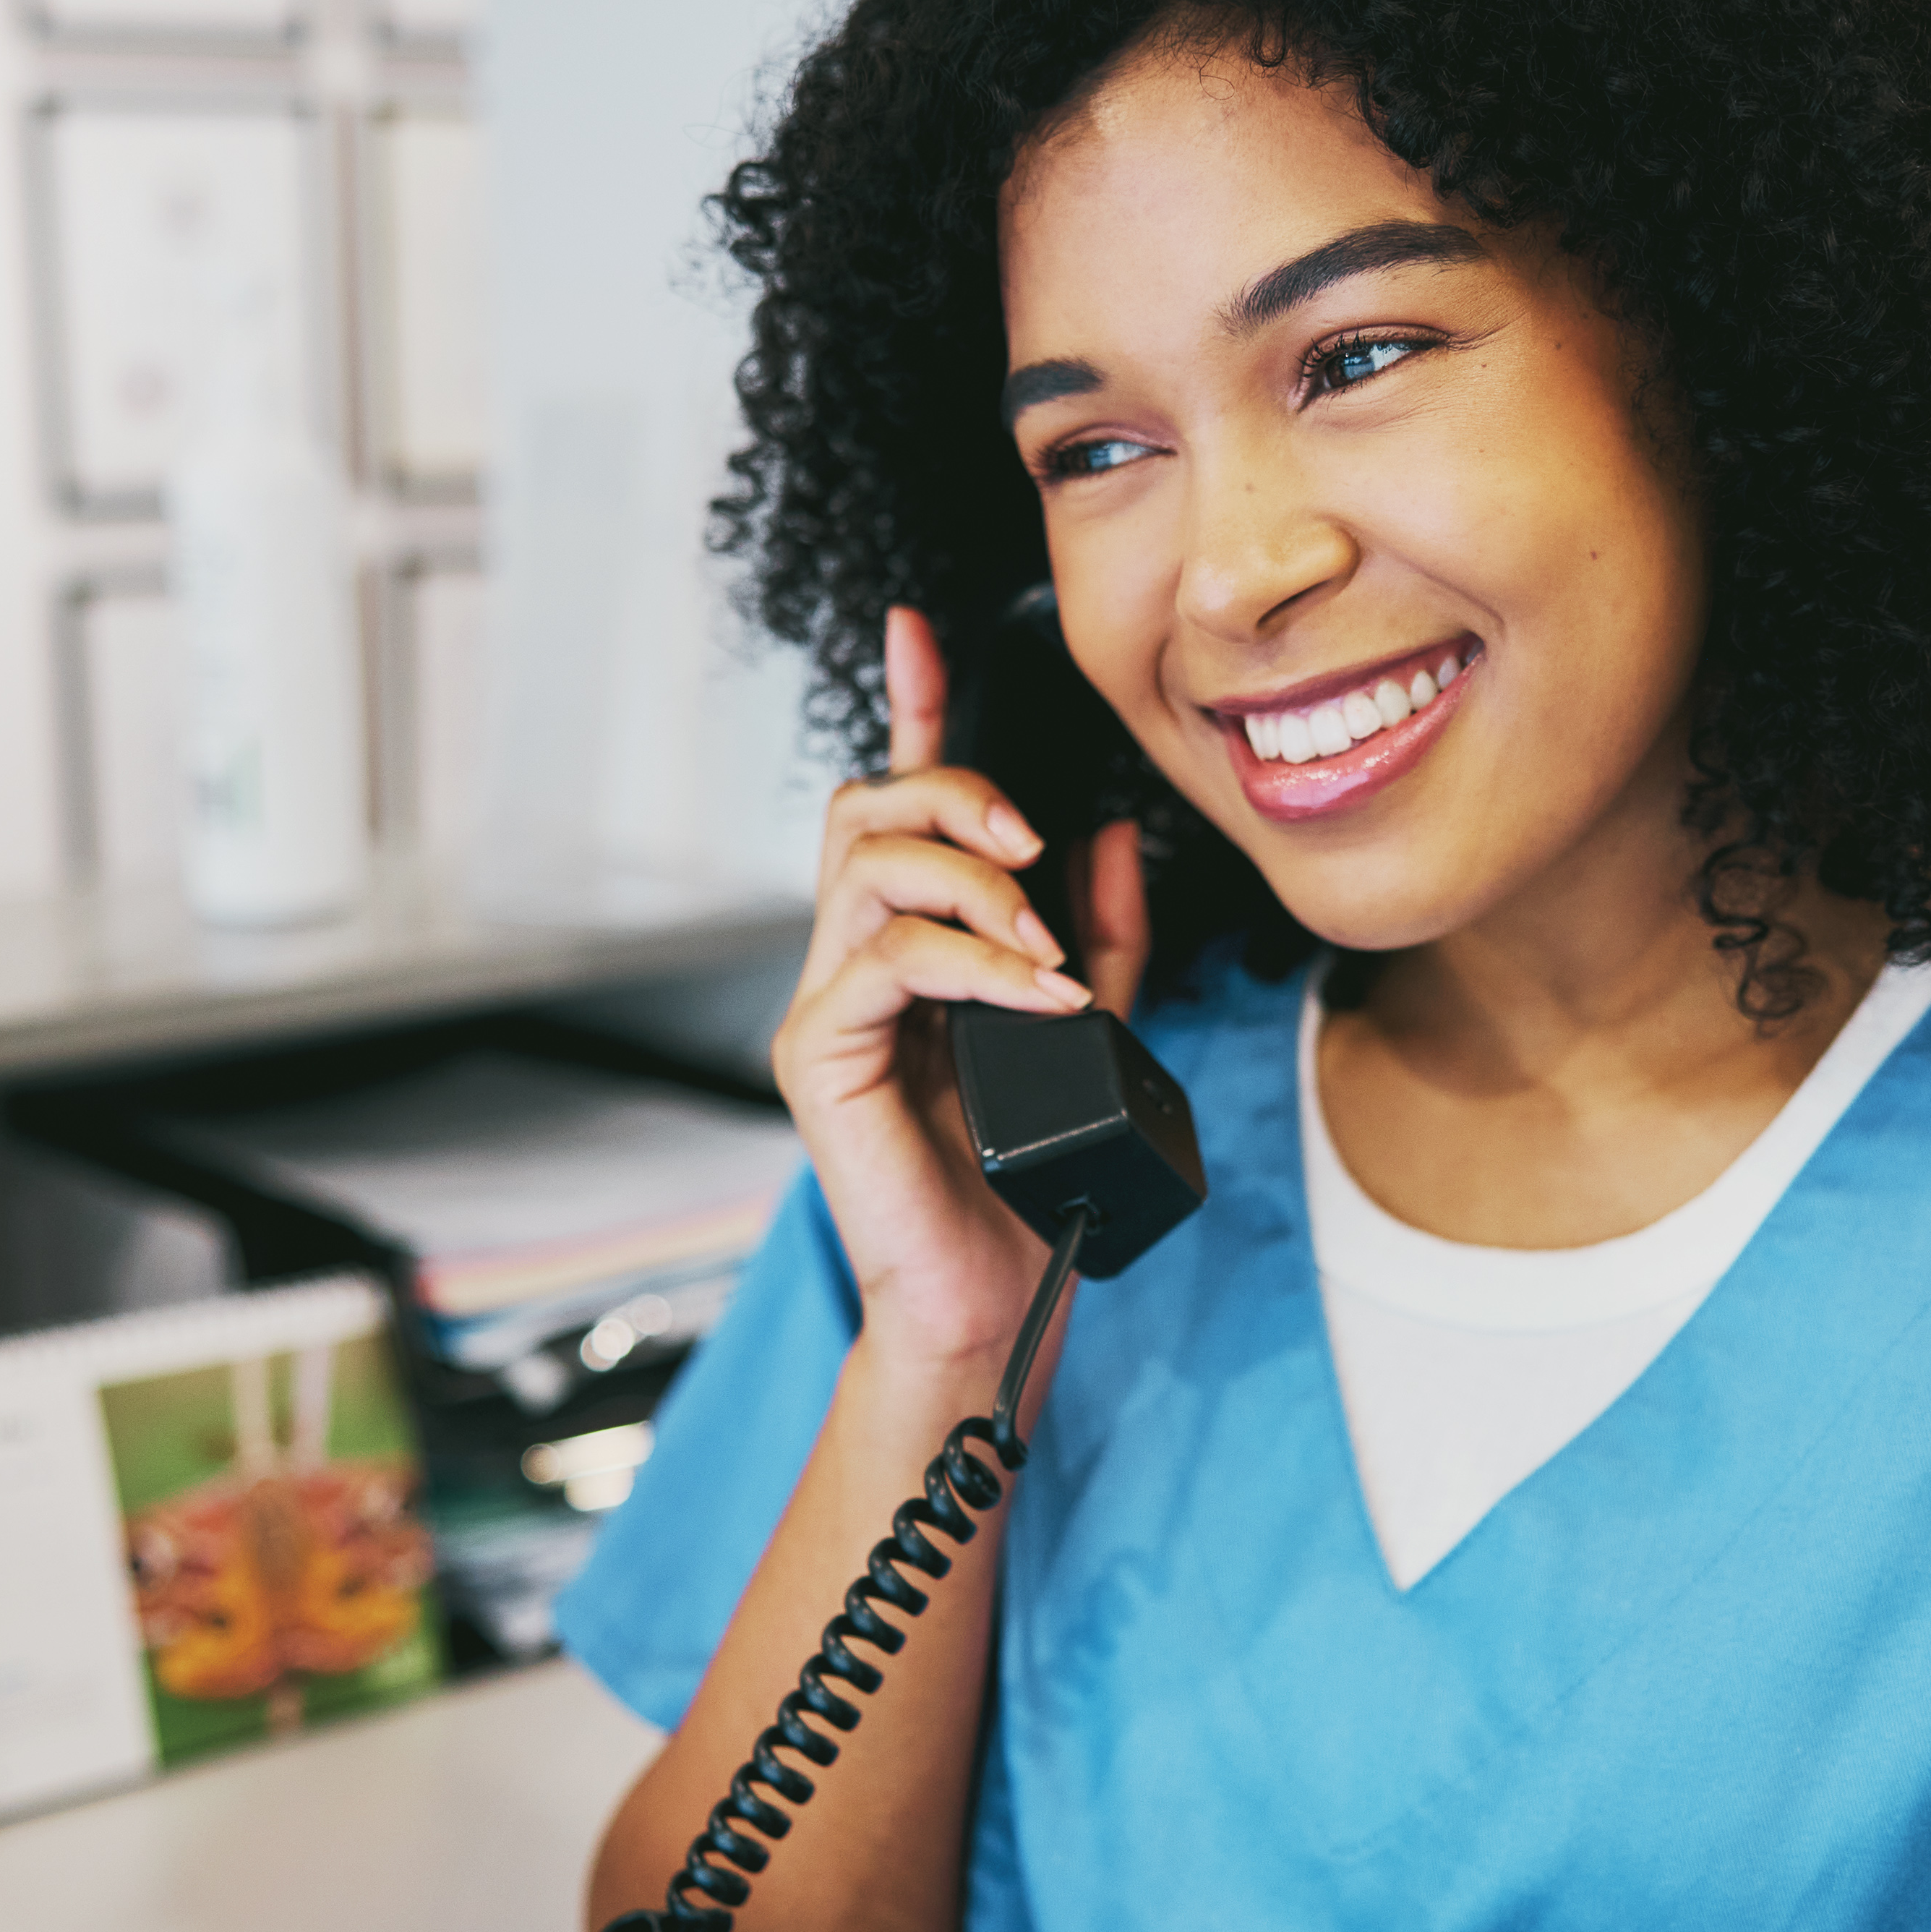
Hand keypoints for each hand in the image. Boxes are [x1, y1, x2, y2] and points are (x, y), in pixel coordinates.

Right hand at [772, 606, 1155, 1374]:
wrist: (992, 1301)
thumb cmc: (1029, 1180)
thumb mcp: (1091, 1031)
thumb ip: (1101, 934)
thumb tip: (1113, 835)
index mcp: (912, 945)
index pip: (896, 802)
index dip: (907, 707)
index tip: (921, 629)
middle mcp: (852, 962)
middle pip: (867, 808)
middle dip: (955, 795)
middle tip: (1032, 846)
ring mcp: (825, 1006)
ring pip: (868, 867)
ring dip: (971, 882)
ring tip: (1043, 944)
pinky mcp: (817, 1057)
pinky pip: (885, 961)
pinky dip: (972, 962)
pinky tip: (1035, 992)